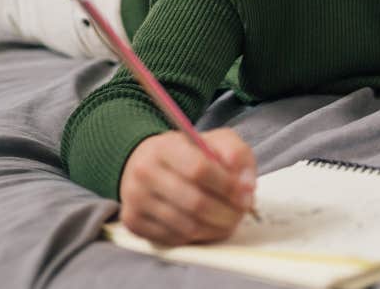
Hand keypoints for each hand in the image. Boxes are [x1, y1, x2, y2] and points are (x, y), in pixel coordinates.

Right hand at [118, 127, 256, 245]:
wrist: (147, 161)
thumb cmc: (188, 153)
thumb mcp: (216, 141)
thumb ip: (237, 156)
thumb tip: (246, 187)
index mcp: (165, 147)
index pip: (199, 169)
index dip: (228, 186)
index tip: (246, 195)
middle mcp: (145, 172)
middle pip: (194, 202)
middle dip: (226, 213)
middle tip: (241, 214)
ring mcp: (135, 199)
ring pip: (185, 226)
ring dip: (215, 228)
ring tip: (229, 221)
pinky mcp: (133, 221)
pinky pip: (173, 238)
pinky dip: (197, 236)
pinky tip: (207, 226)